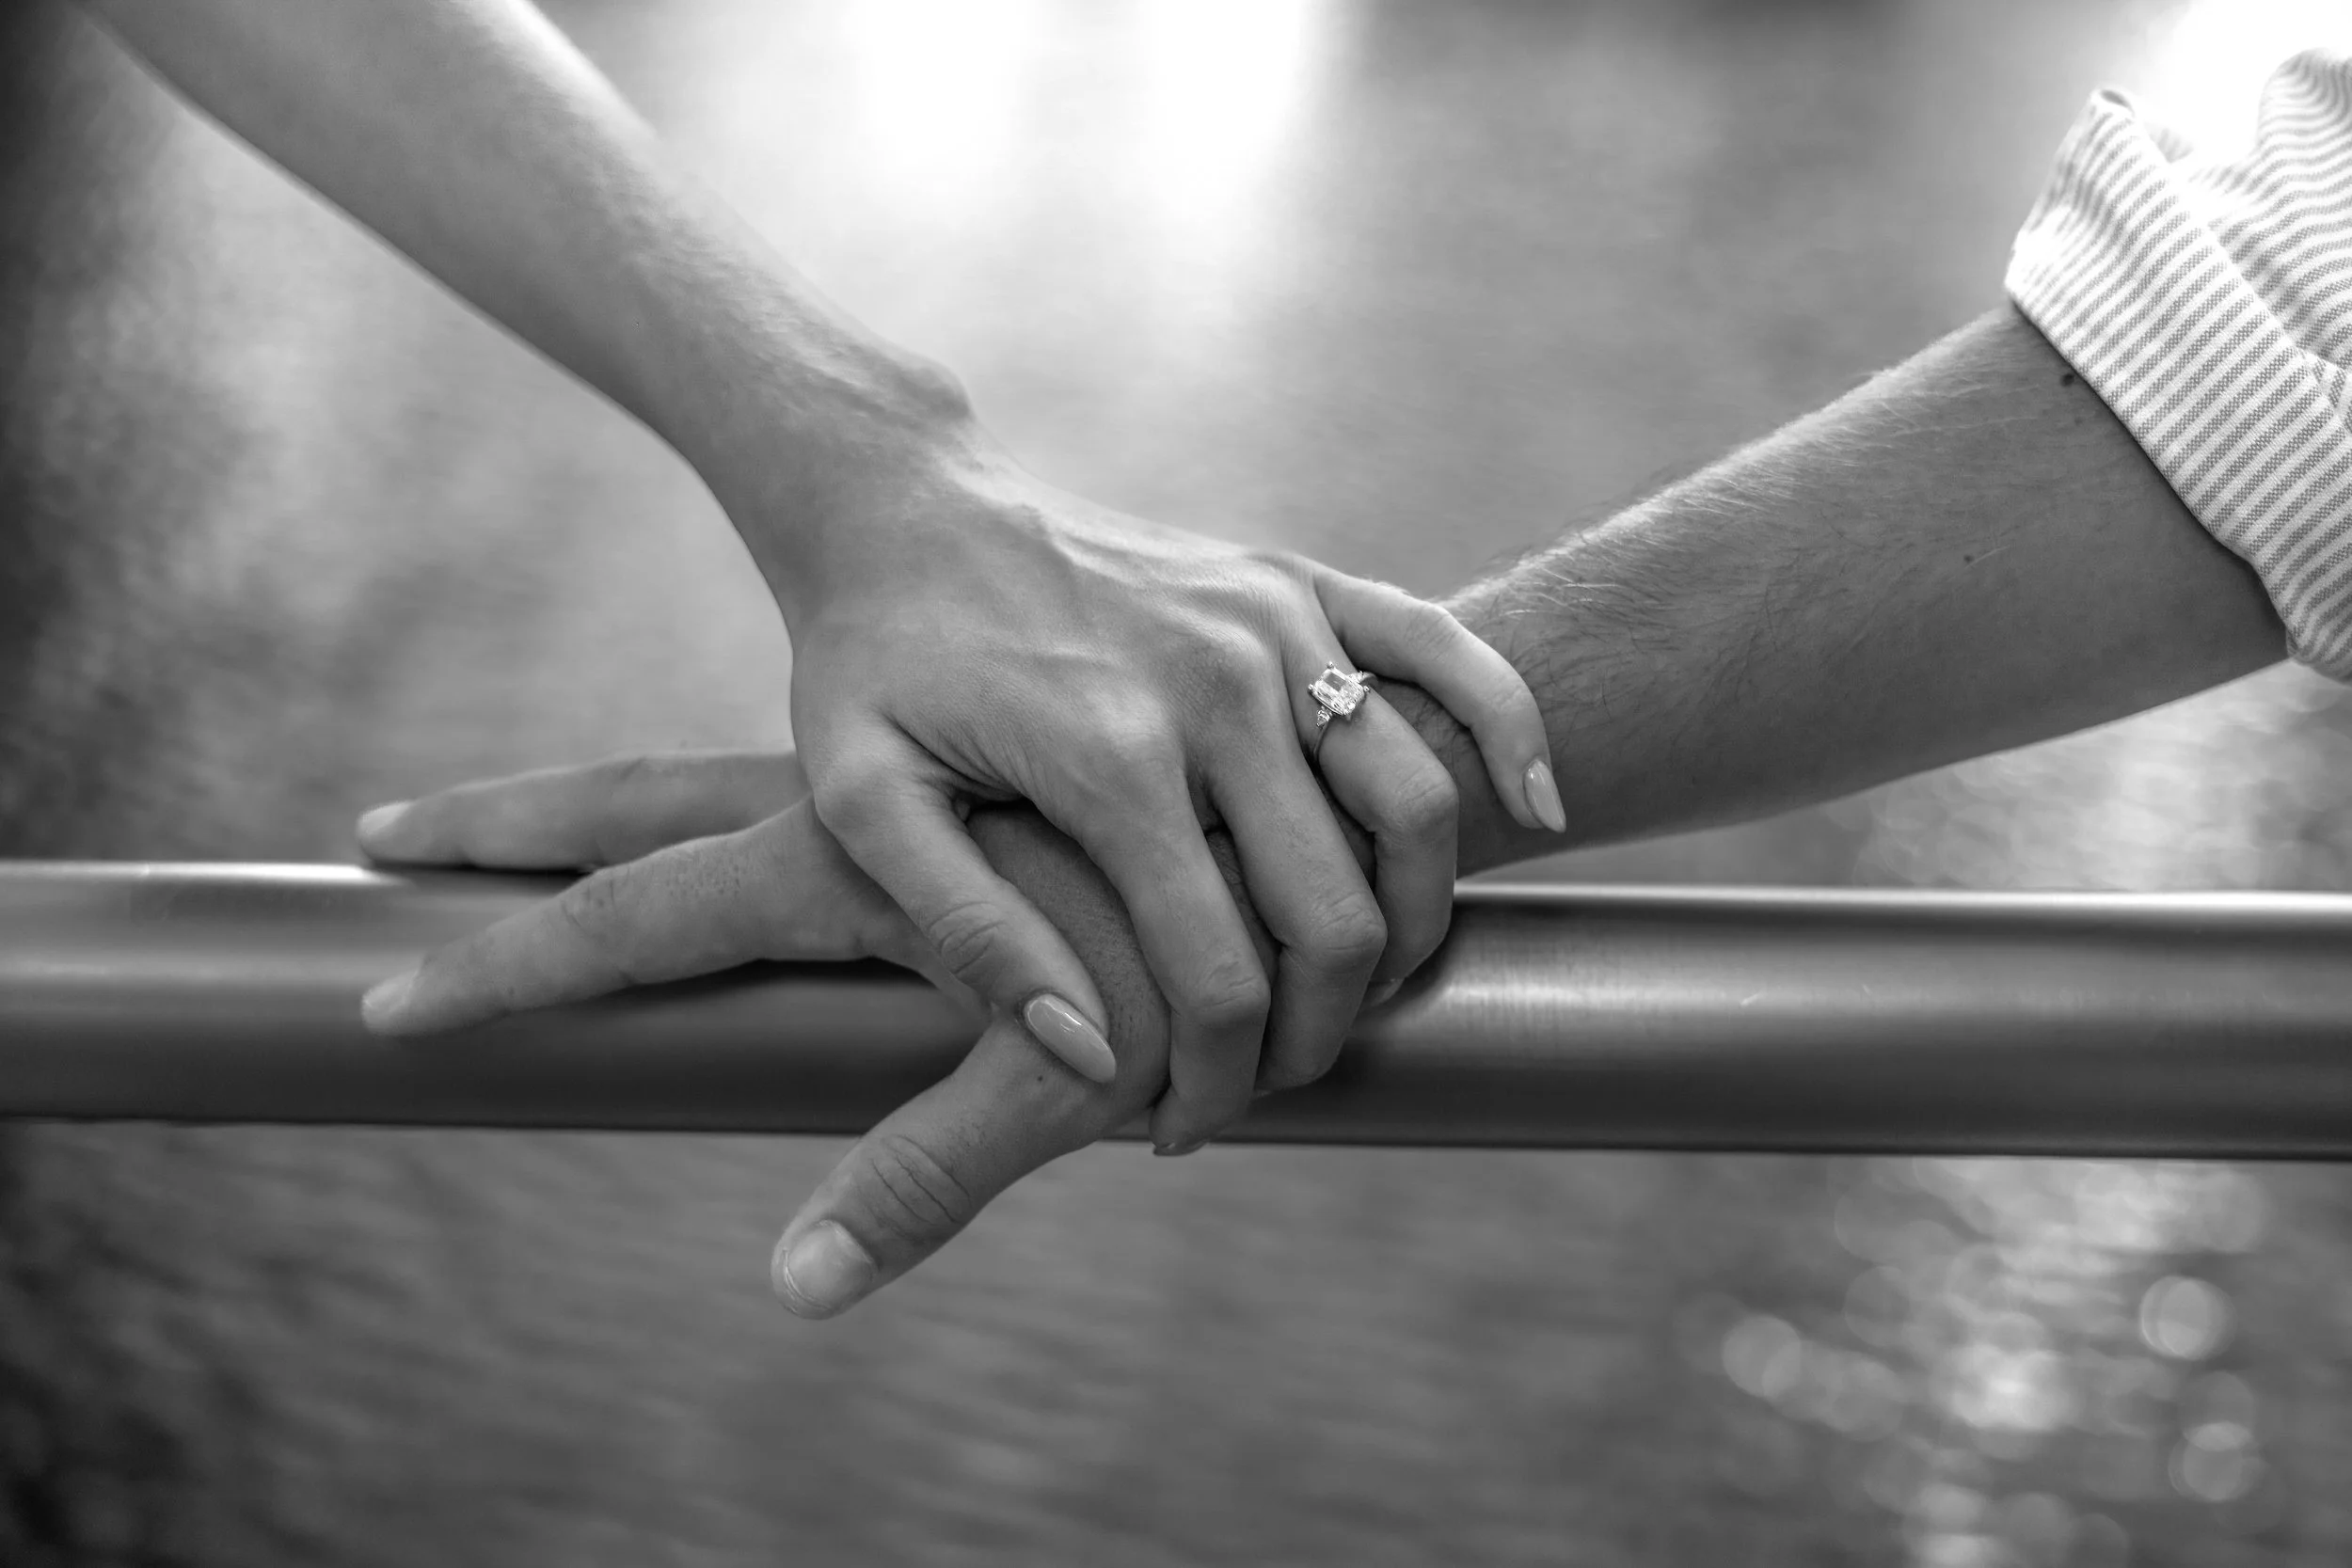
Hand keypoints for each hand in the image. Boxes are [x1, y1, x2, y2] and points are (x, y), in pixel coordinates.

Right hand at [347, 749, 1219, 1318]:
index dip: (508, 970)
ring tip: (516, 830)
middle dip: (509, 831)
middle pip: (636, 811)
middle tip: (387, 837)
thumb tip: (790, 1289)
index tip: (383, 1000)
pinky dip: (723, 800)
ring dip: (601, 807)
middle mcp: (846, 820)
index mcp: (837, 873)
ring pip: (708, 782)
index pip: (632, 922)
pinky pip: (802, 789)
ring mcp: (895, 799)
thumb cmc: (1186, 944)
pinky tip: (721, 818)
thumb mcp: (1050, 1070)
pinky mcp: (949, 792)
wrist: (1285, 804)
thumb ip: (922, 1168)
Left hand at [720, 425, 1561, 1151]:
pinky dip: (1512, 730)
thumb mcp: (866, 804)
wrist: (906, 503)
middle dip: (1315, 1034)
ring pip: (1418, 808)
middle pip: (1340, 914)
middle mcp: (1217, 684)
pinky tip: (1538, 807)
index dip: (1218, 1083)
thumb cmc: (872, 662)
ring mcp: (1273, 621)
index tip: (1177, 1131)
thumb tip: (1090, 1053)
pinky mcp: (1300, 581)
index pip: (1220, 973)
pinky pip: (1448, 653)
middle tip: (1261, 1079)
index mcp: (1110, 753)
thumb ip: (975, 932)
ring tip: (1354, 992)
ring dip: (1411, 926)